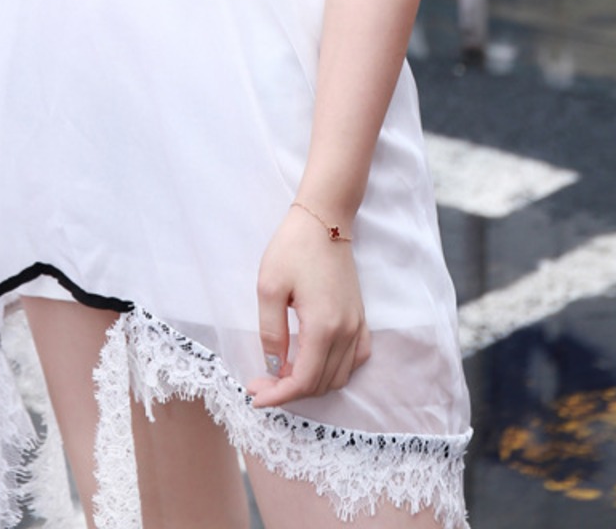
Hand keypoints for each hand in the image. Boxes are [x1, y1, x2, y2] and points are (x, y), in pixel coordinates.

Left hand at [244, 206, 372, 408]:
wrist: (324, 220)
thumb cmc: (293, 248)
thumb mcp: (269, 287)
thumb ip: (271, 333)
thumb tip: (273, 367)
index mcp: (323, 327)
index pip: (303, 381)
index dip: (278, 395)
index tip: (254, 395)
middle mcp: (346, 332)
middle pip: (320, 384)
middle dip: (288, 391)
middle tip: (260, 381)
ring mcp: (357, 326)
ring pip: (338, 377)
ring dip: (310, 383)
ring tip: (281, 372)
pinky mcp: (361, 318)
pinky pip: (355, 360)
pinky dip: (334, 371)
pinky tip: (313, 362)